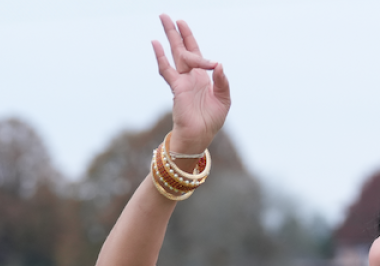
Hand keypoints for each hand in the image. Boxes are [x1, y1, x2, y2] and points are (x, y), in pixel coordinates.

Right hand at [152, 15, 229, 154]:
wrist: (199, 137)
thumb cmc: (211, 120)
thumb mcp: (224, 99)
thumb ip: (222, 81)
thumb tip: (218, 64)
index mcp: (202, 77)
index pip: (195, 52)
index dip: (189, 37)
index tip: (183, 24)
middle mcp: (190, 76)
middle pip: (181, 48)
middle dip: (175, 32)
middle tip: (166, 15)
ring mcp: (182, 81)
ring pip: (174, 54)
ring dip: (169, 37)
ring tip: (163, 19)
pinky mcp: (177, 88)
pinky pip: (167, 70)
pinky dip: (161, 56)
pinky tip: (156, 43)